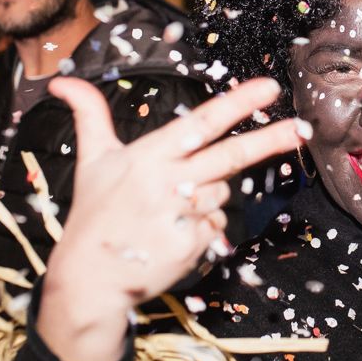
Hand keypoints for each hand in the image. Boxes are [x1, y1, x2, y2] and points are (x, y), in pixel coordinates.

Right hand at [36, 77, 301, 360]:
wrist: (90, 280)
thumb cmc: (94, 215)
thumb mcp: (92, 161)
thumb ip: (89, 116)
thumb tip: (61, 80)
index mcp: (148, 156)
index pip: (199, 123)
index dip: (236, 104)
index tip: (267, 88)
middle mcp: (168, 182)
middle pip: (230, 156)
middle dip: (268, 140)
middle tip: (300, 129)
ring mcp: (183, 215)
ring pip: (221, 193)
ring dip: (206, 195)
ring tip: (168, 210)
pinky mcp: (194, 245)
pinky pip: (215, 225)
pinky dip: (202, 226)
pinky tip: (173, 233)